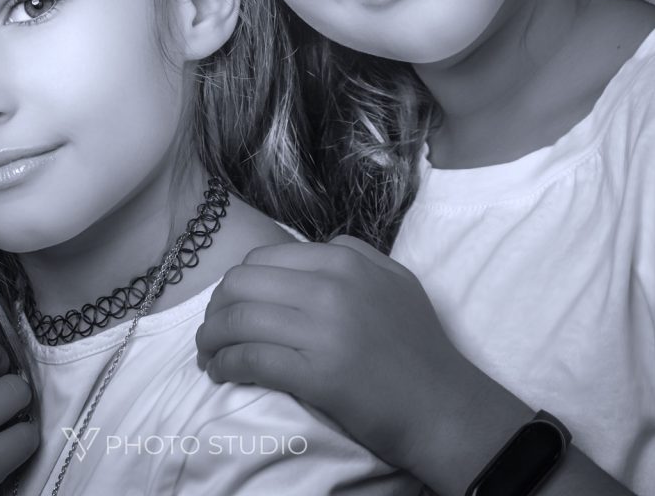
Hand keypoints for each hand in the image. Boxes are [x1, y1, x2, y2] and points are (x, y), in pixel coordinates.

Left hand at [195, 236, 480, 477]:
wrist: (445, 407)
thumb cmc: (420, 345)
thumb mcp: (394, 278)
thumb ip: (353, 253)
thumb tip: (314, 248)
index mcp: (343, 259)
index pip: (263, 258)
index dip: (238, 282)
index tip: (231, 303)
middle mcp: (329, 286)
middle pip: (242, 283)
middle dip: (217, 307)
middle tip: (213, 328)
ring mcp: (320, 329)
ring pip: (237, 319)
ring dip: (211, 337)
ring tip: (208, 352)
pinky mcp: (314, 373)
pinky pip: (249, 358)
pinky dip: (225, 363)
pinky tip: (221, 371)